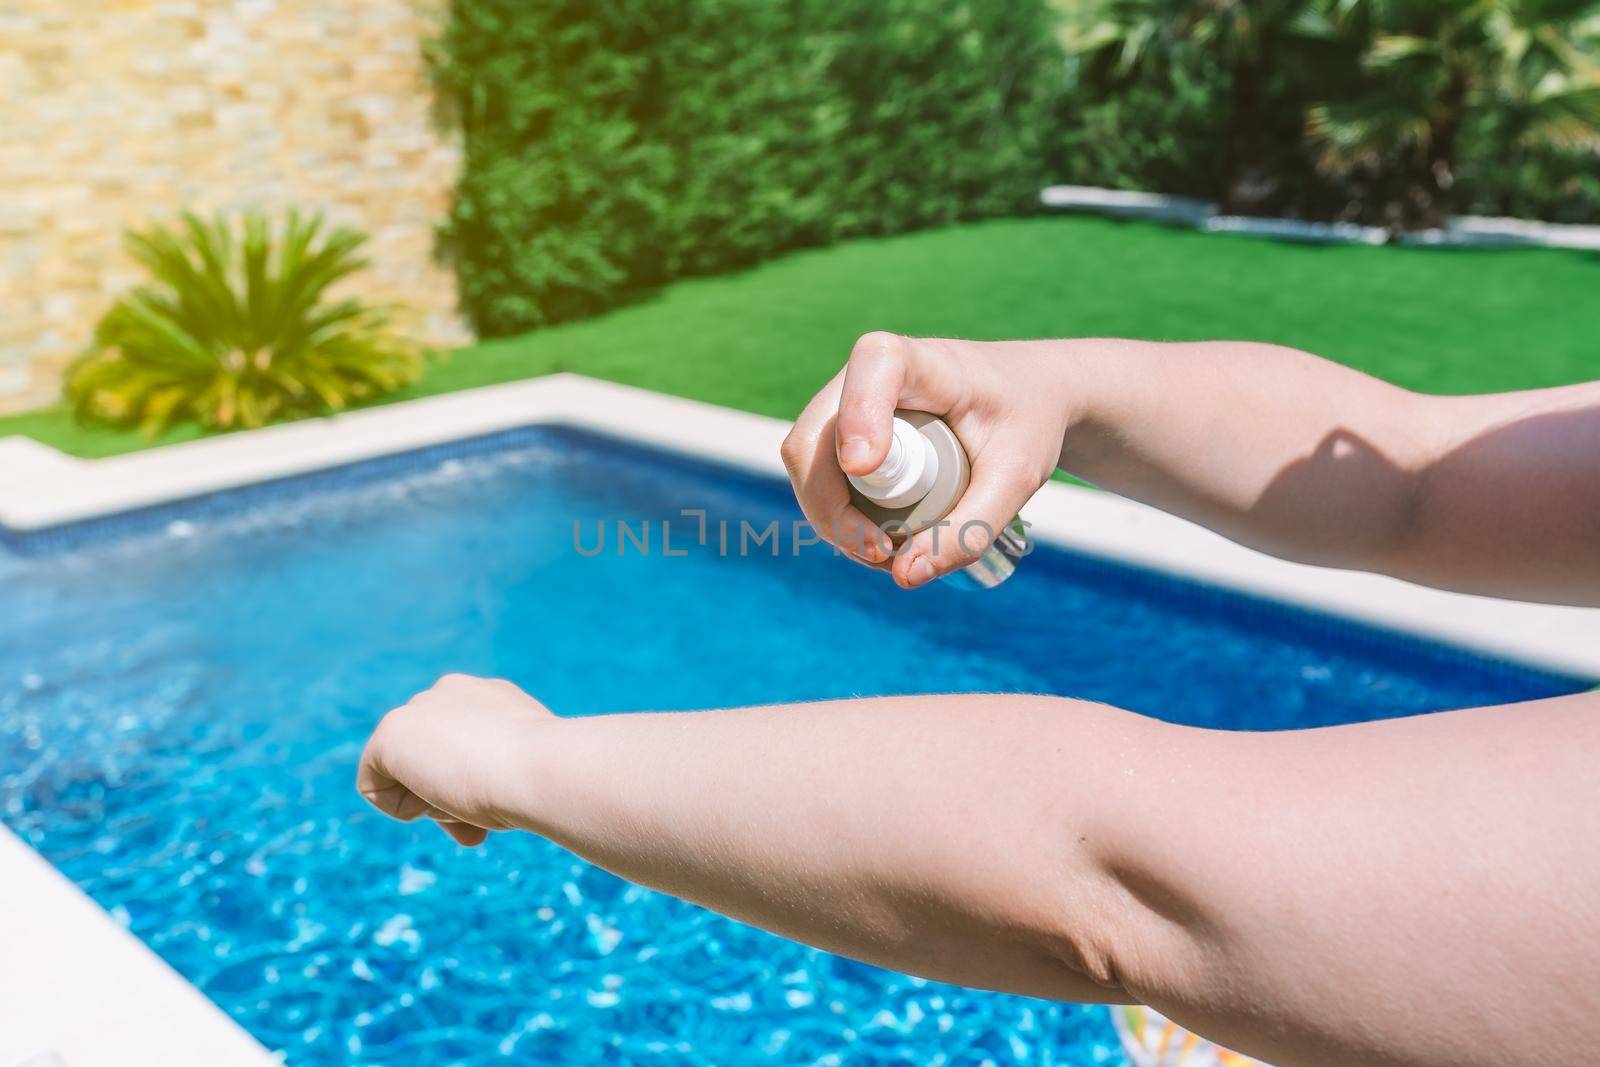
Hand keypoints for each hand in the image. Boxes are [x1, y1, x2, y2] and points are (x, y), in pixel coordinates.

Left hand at [357, 673, 555, 846]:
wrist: (544, 771)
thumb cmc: (543, 781)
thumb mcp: (519, 778)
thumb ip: (490, 783)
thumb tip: (471, 823)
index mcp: (489, 697)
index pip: (459, 746)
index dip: (468, 786)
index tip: (495, 811)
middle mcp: (452, 692)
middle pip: (428, 759)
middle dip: (446, 798)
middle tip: (478, 825)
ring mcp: (419, 708)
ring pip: (406, 773)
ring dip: (432, 802)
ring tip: (466, 804)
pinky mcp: (390, 732)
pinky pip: (374, 786)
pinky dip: (401, 808)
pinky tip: (437, 799)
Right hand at [781, 332, 1074, 587]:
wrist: (1029, 397)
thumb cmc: (1028, 422)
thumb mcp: (1018, 477)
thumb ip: (972, 527)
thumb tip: (905, 576)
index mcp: (924, 362)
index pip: (875, 366)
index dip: (859, 415)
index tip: (866, 468)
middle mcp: (870, 375)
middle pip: (814, 439)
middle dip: (831, 508)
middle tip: (882, 552)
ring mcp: (849, 403)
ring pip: (808, 466)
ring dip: (834, 522)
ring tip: (890, 555)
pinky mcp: (845, 433)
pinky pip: (820, 479)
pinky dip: (839, 519)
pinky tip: (881, 543)